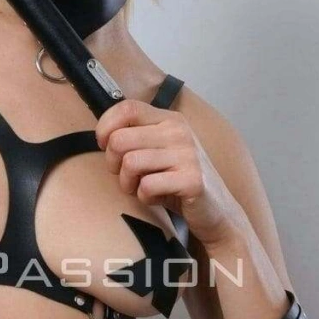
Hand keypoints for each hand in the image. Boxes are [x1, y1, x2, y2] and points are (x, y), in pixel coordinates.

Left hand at [94, 95, 241, 246]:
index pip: (127, 108)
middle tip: (127, 177)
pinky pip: (147, 186)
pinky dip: (145, 197)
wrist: (215, 210)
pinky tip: (158, 198)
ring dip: (128, 184)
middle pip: (120, 139)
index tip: (104, 146)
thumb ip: (135, 138)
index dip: (105, 127)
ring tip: (142, 189)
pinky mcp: (191, 180)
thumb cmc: (176, 181)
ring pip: (130, 163)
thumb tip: (103, 135)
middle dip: (113, 164)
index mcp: (169, 119)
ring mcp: (187, 155)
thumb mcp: (158, 151)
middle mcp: (179, 132)